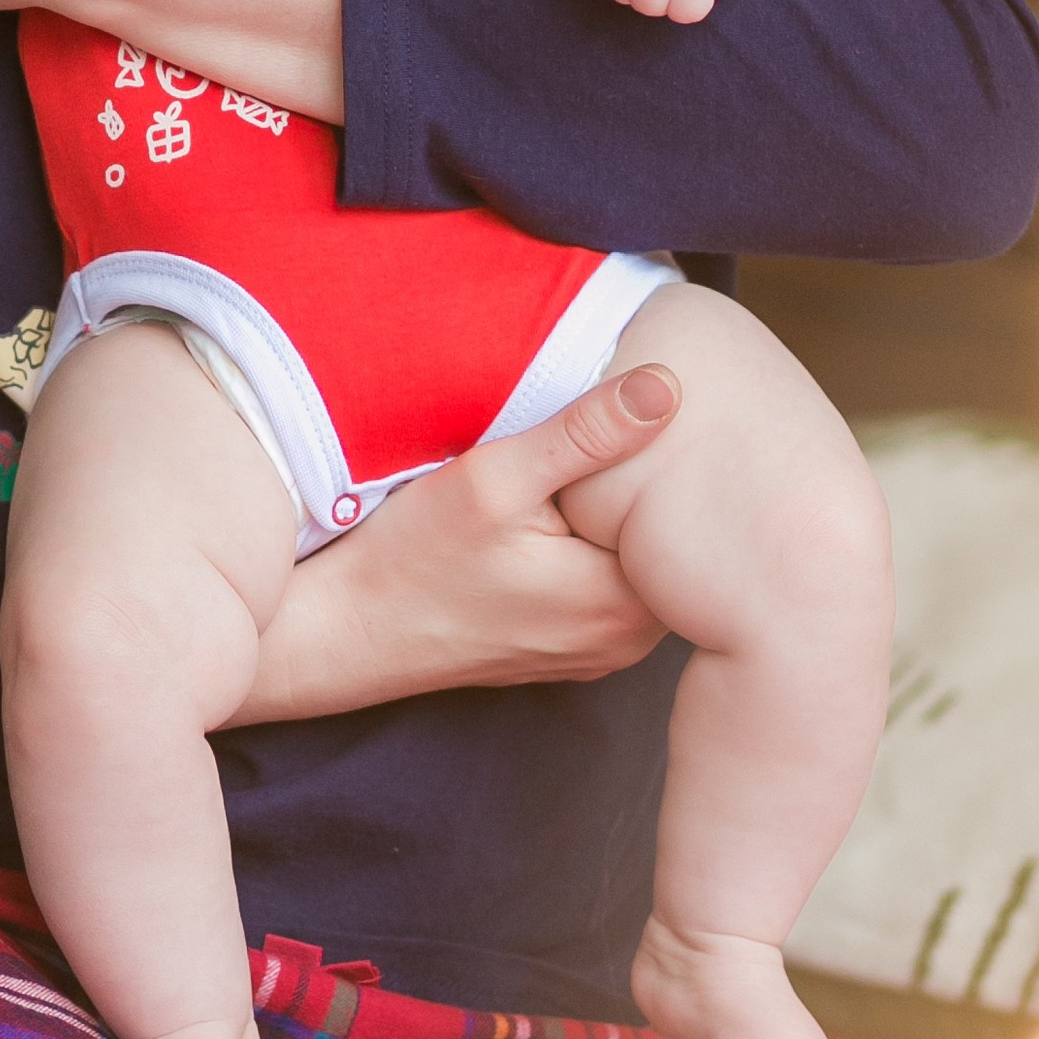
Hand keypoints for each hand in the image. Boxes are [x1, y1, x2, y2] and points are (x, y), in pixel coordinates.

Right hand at [223, 365, 678, 723]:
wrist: (348, 631)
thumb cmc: (412, 559)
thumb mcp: (495, 478)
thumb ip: (585, 433)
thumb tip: (667, 387)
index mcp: (625, 603)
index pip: (690, 518)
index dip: (670, 459)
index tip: (651, 419)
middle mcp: (626, 641)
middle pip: (666, 543)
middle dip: (646, 488)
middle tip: (617, 433)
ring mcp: (599, 652)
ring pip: (637, 564)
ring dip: (618, 520)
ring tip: (583, 471)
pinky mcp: (571, 649)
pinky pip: (608, 588)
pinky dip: (594, 550)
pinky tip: (559, 519)